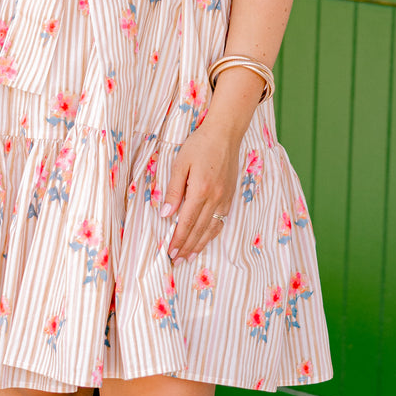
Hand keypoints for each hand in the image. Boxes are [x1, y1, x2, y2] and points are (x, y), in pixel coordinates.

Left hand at [161, 121, 240, 261]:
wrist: (225, 134)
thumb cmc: (200, 145)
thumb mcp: (180, 163)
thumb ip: (173, 189)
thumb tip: (166, 213)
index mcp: (200, 190)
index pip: (187, 222)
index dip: (178, 239)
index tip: (170, 252)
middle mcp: (215, 198)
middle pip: (199, 229)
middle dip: (187, 247)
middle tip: (177, 260)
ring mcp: (224, 198)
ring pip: (212, 228)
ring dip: (200, 244)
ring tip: (189, 256)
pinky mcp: (230, 196)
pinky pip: (221, 220)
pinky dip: (212, 233)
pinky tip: (205, 239)